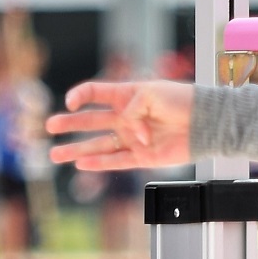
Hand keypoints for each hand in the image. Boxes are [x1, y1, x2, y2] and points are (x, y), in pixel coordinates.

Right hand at [47, 80, 194, 169]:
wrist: (207, 122)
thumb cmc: (184, 101)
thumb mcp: (153, 93)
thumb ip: (133, 110)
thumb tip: (130, 134)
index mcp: (128, 96)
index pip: (97, 93)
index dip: (81, 95)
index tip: (71, 101)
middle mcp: (128, 118)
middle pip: (91, 121)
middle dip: (69, 123)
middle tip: (49, 126)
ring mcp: (134, 138)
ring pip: (99, 145)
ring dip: (77, 150)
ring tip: (55, 154)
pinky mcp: (144, 156)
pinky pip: (117, 161)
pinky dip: (99, 164)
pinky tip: (81, 165)